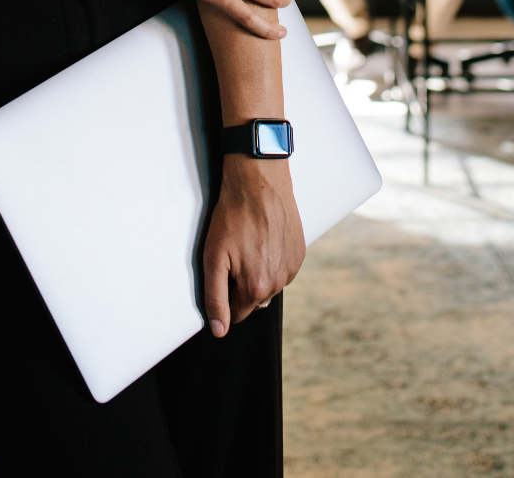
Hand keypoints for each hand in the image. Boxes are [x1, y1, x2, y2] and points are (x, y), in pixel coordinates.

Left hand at [203, 155, 304, 336]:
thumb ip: (215, 298)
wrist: (259, 182)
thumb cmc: (233, 216)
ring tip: (249, 242)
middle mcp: (279, 283)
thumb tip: (219, 331)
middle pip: (254, 299)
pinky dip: (273, 259)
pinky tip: (264, 238)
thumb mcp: (214, 258)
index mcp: (257, 288)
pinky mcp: (300, 253)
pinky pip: (282, 268)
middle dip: (242, 284)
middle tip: (234, 253)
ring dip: (258, 271)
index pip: (237, 314)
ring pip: (269, 284)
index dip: (226, 295)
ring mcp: (292, 268)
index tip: (223, 271)